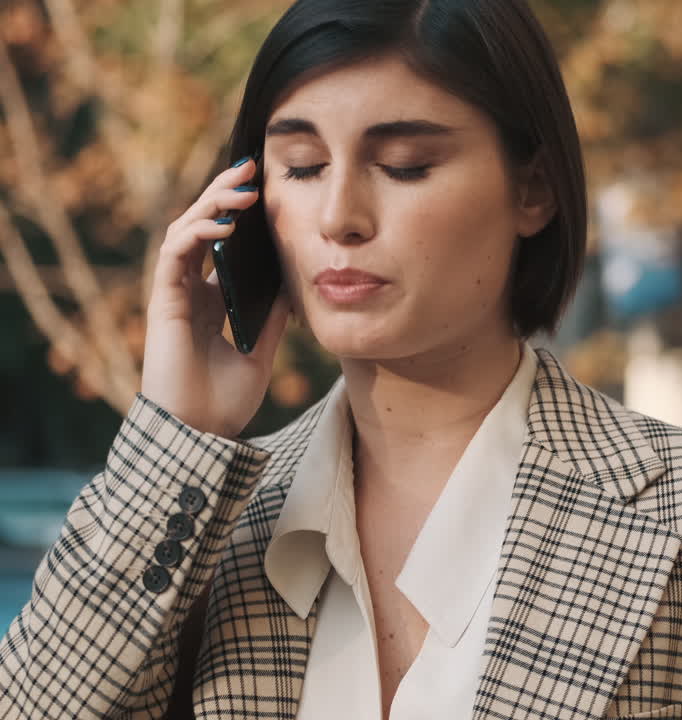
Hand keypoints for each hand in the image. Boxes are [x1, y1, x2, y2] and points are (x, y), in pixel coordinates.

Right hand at [140, 156, 289, 437]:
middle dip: (223, 195)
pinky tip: (223, 227)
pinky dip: (196, 235)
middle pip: (202, 228)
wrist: (201, 433)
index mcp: (211, 300)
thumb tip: (296, 284)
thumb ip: (273, 316)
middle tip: (250, 168)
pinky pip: (174, 255)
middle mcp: (190, 290)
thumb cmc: (225, 400)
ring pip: (185, 231)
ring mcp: (175, 294)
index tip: (265, 190)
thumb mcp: (261, 349)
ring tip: (241, 189)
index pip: (222, 244)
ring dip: (211, 205)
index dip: (238, 215)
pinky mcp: (163, 302)